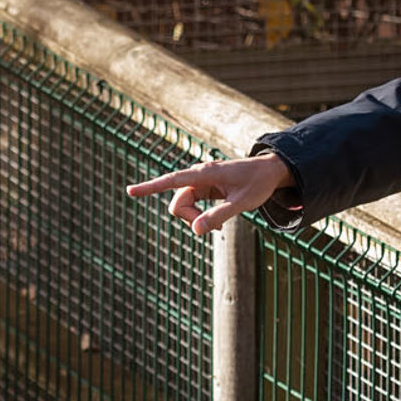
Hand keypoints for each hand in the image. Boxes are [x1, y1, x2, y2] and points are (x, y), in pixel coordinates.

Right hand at [127, 152, 292, 235]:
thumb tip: (195, 230)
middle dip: (189, 219)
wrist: (272, 170)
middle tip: (215, 229)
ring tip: (219, 226)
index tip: (129, 191)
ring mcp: (202, 181)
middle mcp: (199, 175)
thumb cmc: (258, 184)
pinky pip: (192, 203)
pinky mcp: (205, 186)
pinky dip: (199, 215)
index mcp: (206, 174)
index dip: (150, 187)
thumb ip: (219, 216)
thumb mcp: (242, 203)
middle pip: (178, 202)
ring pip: (184, 204)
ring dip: (195, 218)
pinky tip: (215, 223)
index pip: (172, 180)